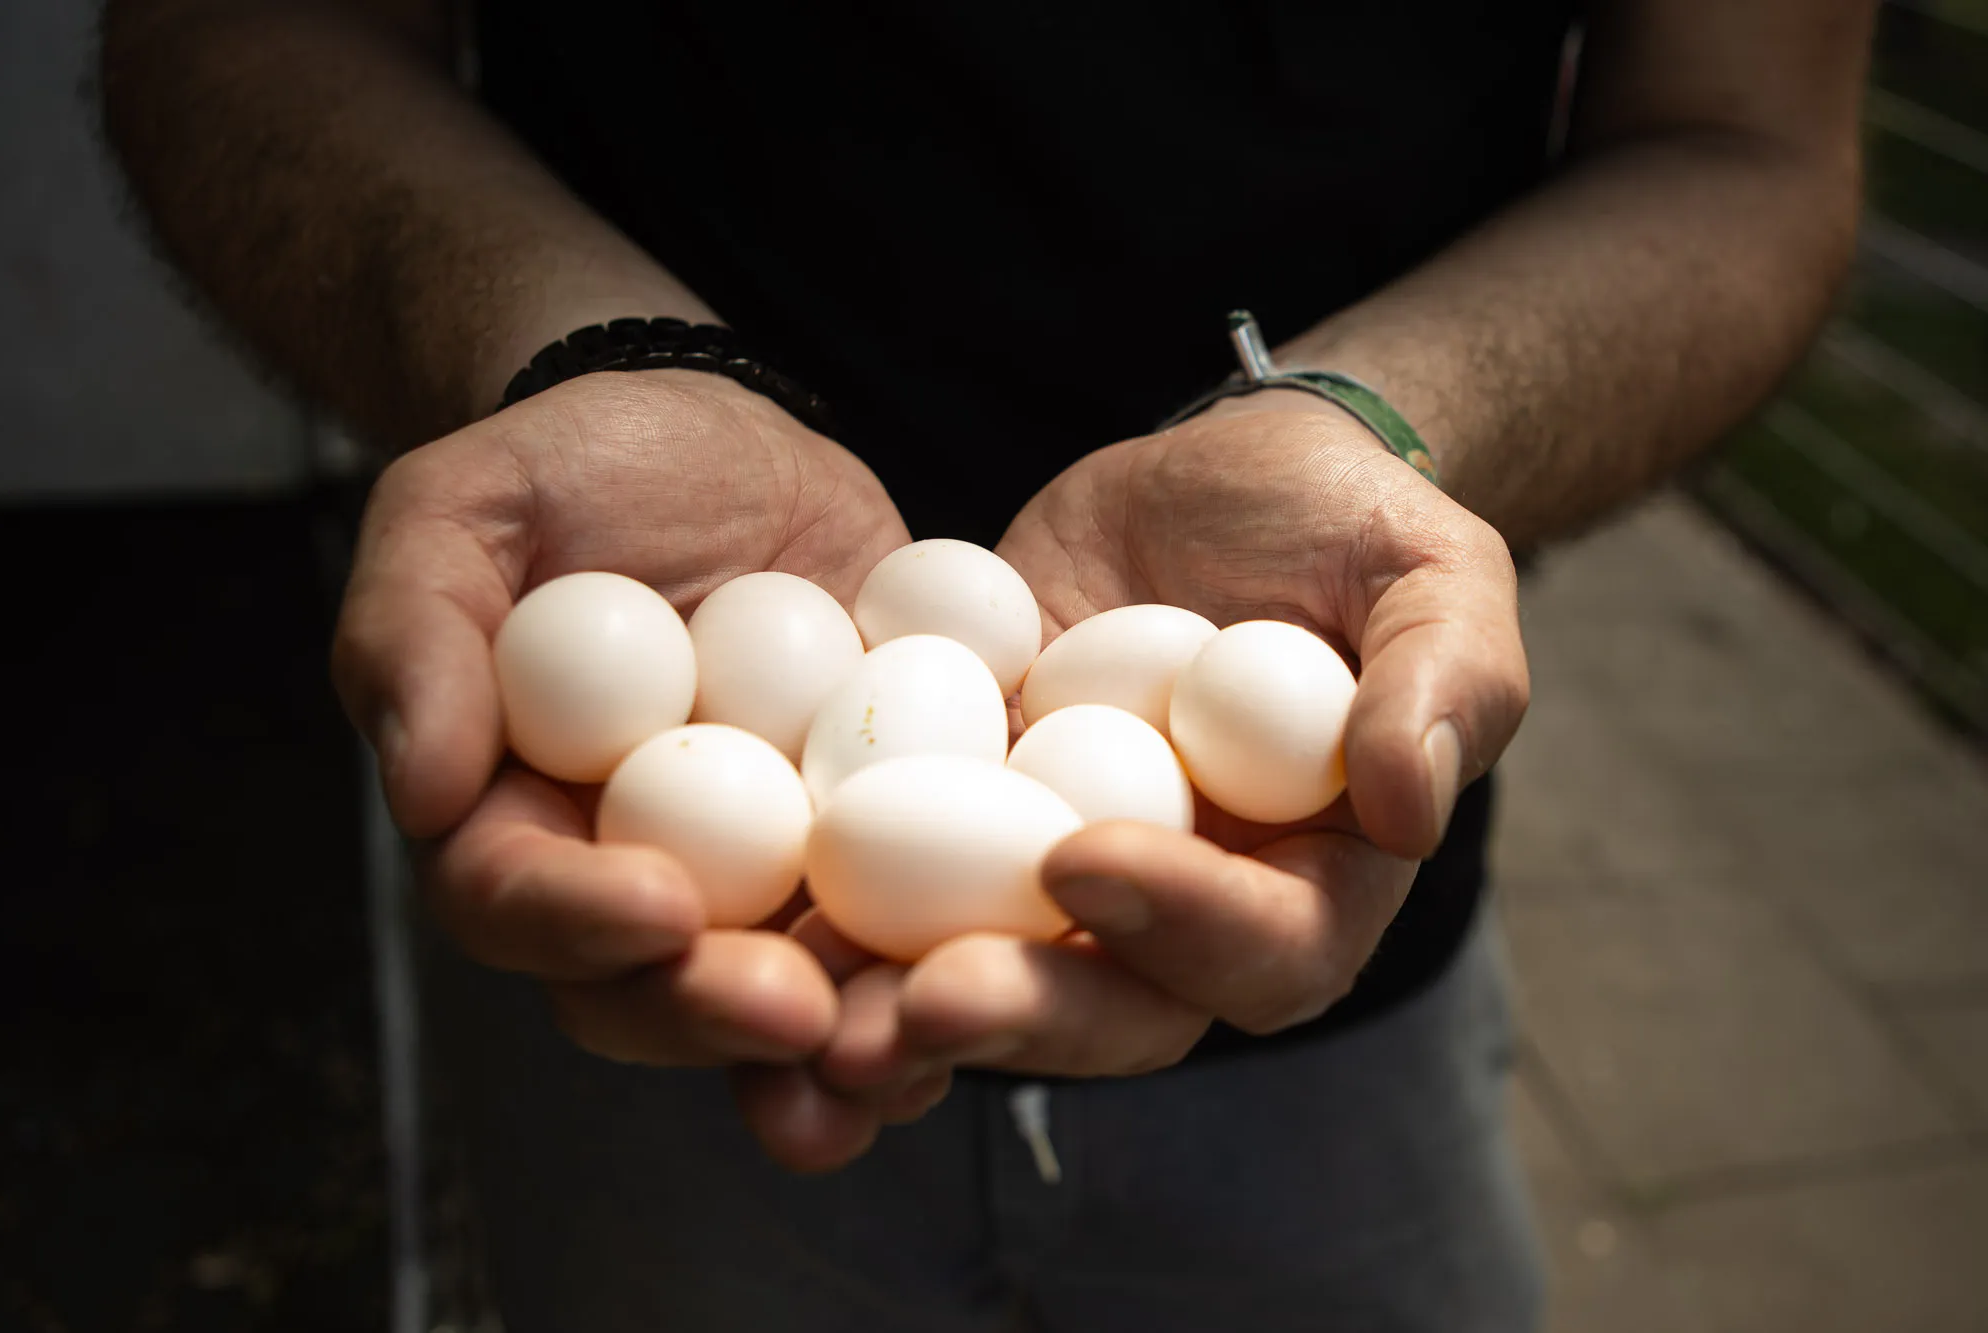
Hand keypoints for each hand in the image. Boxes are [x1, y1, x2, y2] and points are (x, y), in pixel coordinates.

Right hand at [332, 368, 918, 1167]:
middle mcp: (631, 869)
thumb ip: (414, 630)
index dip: (575, 922)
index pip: (514, 900)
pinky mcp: (867, 837)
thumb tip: (423, 789)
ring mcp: (758, 866)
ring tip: (904, 1050)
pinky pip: (902, 918)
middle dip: (719, 1011)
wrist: (717, 439)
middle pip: (650, 987)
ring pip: (782, 986)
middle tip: (798, 1007)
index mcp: (512, 816)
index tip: (659, 908)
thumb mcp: (464, 508)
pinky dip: (943, 961)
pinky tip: (1000, 972)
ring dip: (841, 1038)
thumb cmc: (569, 468)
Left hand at [812, 391, 1528, 1092]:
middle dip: (1020, 1013)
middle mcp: (1180, 914)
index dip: (1183, 926)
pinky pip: (894, 893)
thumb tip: (1408, 805)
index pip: (1267, 950)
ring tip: (809, 1020)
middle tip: (920, 1002)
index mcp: (1309, 883)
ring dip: (898, 1014)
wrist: (1222, 481)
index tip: (1087, 860)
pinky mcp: (959, 821)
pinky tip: (745, 935)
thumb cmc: (1349, 526)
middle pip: (1112, 1009)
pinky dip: (825, 930)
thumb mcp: (1432, 576)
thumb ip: (1446, 682)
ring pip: (987, 978)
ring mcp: (1058, 877)